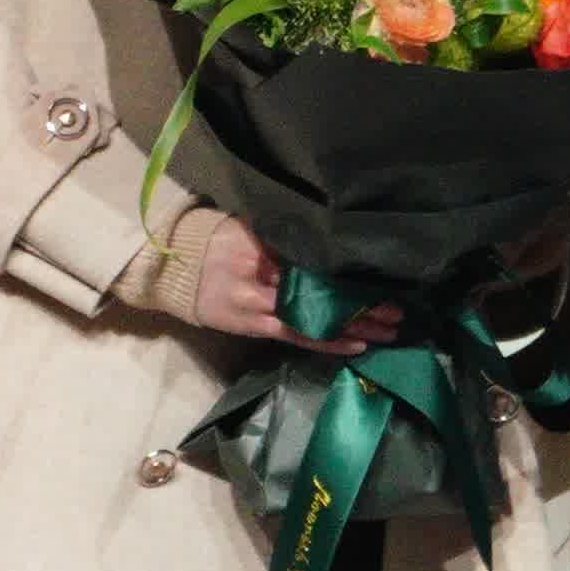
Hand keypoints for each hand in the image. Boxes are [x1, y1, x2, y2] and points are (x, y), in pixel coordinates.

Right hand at [165, 219, 398, 352]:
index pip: (320, 259)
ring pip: (315, 317)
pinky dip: (328, 341)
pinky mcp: (254, 325)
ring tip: (389, 331)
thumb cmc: (214, 240)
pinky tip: (356, 345)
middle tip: (399, 309)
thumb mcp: (250, 225)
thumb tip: (330, 235)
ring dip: (355, 326)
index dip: (353, 271)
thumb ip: (285, 233)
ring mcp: (260, 303)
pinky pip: (297, 335)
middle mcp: (267, 272)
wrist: (171, 268)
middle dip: (363, 302)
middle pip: (324, 288)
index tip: (385, 275)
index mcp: (268, 243)